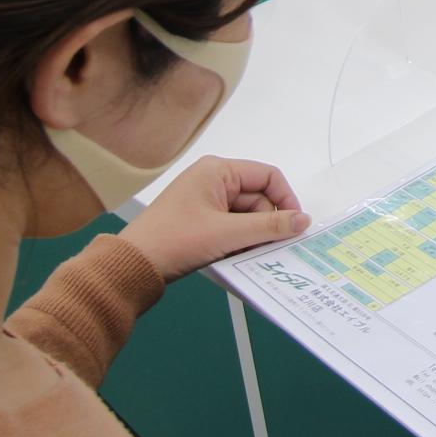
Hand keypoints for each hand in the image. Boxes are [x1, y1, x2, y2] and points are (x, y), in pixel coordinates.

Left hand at [119, 156, 307, 282]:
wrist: (132, 266)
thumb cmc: (174, 241)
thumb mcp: (227, 234)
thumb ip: (269, 226)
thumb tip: (303, 220)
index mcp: (217, 171)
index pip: (267, 176)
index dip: (285, 199)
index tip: (295, 225)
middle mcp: (212, 180)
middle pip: (258, 198)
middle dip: (265, 223)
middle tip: (267, 248)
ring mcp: (205, 201)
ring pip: (246, 216)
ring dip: (251, 236)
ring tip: (246, 254)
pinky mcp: (200, 221)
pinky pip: (232, 227)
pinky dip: (238, 242)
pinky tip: (234, 257)